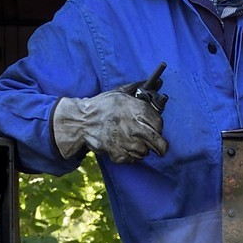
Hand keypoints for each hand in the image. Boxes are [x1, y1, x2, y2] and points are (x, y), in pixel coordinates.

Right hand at [52, 66, 167, 161]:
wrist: (82, 121)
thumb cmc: (102, 106)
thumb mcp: (121, 92)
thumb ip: (139, 88)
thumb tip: (158, 82)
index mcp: (137, 110)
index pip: (159, 123)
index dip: (158, 127)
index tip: (155, 128)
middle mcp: (134, 126)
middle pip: (158, 143)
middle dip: (160, 146)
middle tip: (159, 147)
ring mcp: (126, 142)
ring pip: (145, 152)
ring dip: (141, 149)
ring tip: (132, 142)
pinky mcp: (118, 154)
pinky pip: (133, 160)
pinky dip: (130, 156)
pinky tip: (124, 147)